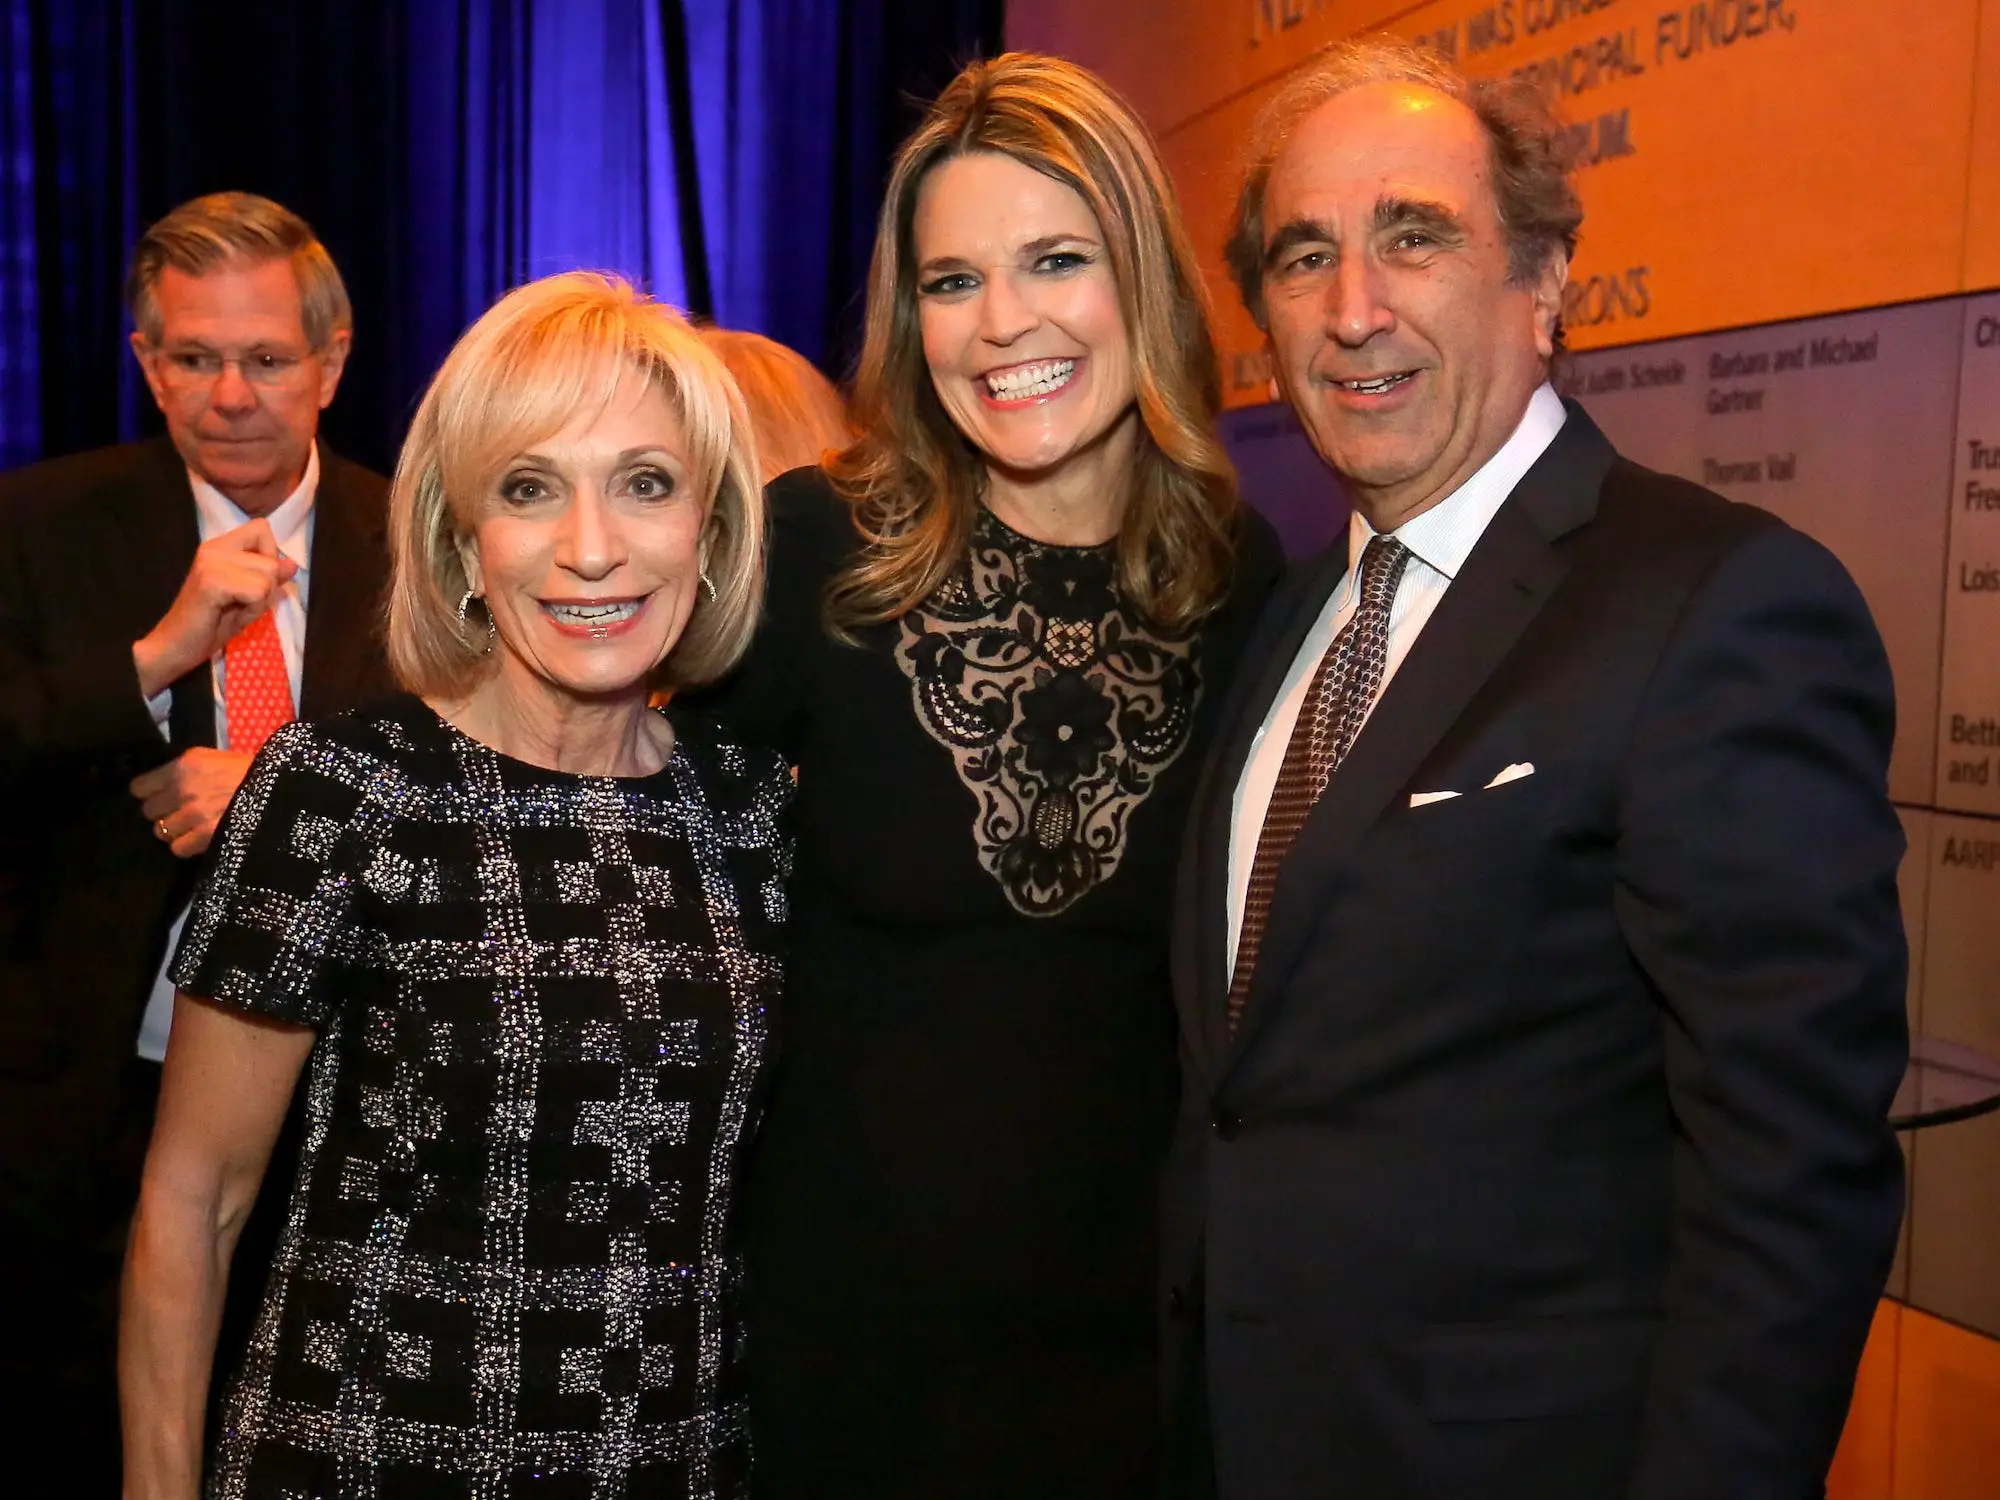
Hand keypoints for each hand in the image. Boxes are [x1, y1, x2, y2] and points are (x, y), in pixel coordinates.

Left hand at [130, 748, 254, 858]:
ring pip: (162, 832)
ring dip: (176, 832)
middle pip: (149, 811)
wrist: (282, 788)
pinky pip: (178, 848)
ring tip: (194, 828)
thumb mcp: (215, 760)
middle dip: (163, 814)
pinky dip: (188, 847)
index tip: (161, 798)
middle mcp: (183, 788)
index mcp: (184, 765)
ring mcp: (194, 813)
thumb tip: (162, 787)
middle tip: (180, 815)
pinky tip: (202, 839)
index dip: (149, 795)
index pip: (139, 787)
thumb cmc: (250, 771)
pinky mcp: (206, 834)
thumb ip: (186, 771)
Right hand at [133, 521, 296, 699]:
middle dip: (266, 589)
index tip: (250, 581)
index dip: (269, 556)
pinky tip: (230, 615)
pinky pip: (258, 592)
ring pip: (268, 576)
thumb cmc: (210, 624)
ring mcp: (211, 561)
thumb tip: (291, 563)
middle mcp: (214, 547)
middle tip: (238, 604)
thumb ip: (268, 578)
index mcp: (220, 546)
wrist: (175, 646)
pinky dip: (253, 610)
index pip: (262, 529)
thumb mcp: (248, 598)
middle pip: (271, 559)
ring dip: (259, 601)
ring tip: (233, 609)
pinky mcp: (212, 581)